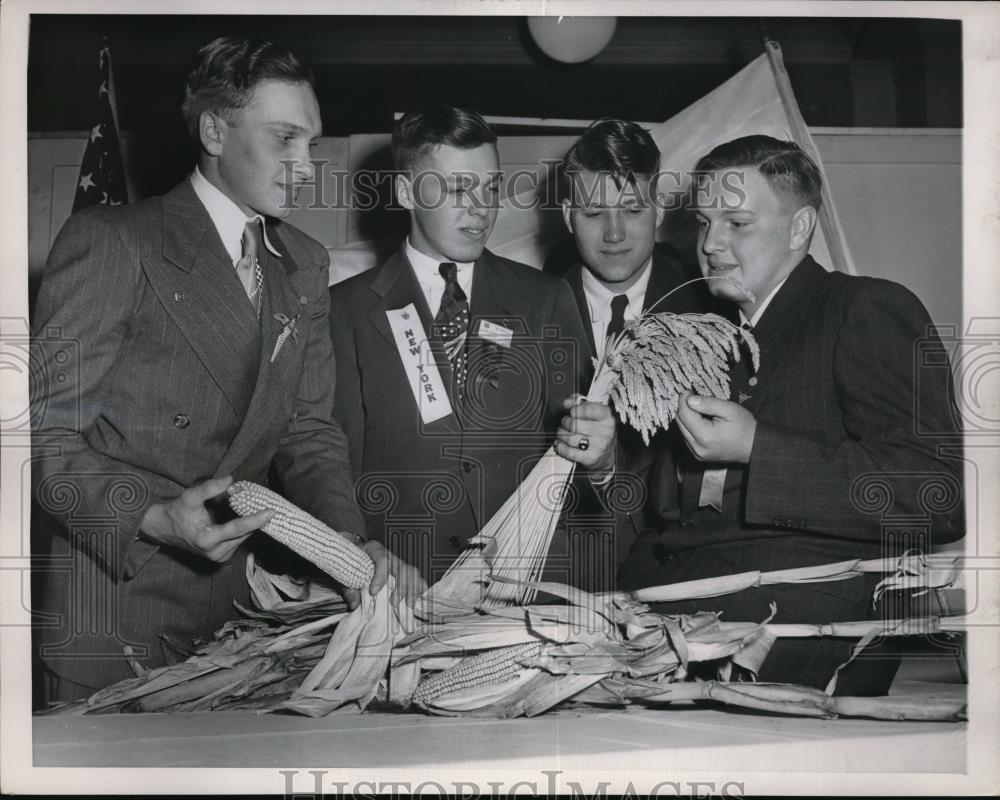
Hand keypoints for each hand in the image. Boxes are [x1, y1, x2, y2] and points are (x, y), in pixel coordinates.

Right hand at [139, 475, 271, 561]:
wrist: (164, 529)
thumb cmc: (177, 512)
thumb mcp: (191, 496)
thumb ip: (210, 488)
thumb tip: (231, 480)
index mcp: (206, 539)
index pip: (237, 529)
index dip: (255, 520)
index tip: (271, 512)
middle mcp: (214, 553)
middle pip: (244, 534)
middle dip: (255, 520)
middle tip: (266, 504)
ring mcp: (217, 558)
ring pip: (243, 539)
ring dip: (249, 525)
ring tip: (255, 510)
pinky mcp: (220, 558)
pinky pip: (238, 542)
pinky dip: (243, 531)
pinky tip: (245, 520)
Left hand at [342, 540, 427, 609]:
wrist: (355, 554)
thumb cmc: (352, 563)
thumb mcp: (346, 573)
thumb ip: (350, 589)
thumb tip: (355, 604)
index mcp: (374, 549)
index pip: (382, 559)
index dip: (380, 576)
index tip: (373, 592)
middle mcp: (389, 554)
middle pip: (401, 567)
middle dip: (400, 586)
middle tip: (394, 603)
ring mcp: (398, 562)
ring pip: (411, 572)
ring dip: (412, 589)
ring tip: (408, 604)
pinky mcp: (403, 571)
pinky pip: (416, 577)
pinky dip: (419, 588)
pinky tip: (418, 599)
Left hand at [554, 395, 616, 472]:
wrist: (605, 455)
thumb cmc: (597, 430)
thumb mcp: (593, 413)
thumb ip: (579, 403)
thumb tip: (566, 402)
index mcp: (608, 417)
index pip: (587, 409)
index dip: (575, 409)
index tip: (572, 412)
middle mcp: (606, 431)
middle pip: (574, 424)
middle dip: (565, 422)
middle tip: (566, 423)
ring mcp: (599, 446)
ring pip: (570, 437)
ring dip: (561, 434)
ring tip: (563, 432)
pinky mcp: (591, 458)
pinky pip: (569, 452)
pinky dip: (561, 447)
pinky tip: (561, 443)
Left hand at [675, 393, 756, 463]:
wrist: (754, 447)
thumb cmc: (745, 427)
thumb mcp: (730, 409)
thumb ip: (709, 403)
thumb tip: (689, 399)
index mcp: (705, 436)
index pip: (684, 414)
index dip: (683, 400)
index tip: (688, 391)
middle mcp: (697, 447)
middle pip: (680, 422)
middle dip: (684, 408)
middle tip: (692, 397)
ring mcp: (697, 453)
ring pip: (682, 430)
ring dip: (687, 418)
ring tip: (699, 409)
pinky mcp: (698, 455)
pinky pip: (687, 437)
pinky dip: (690, 427)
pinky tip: (701, 421)